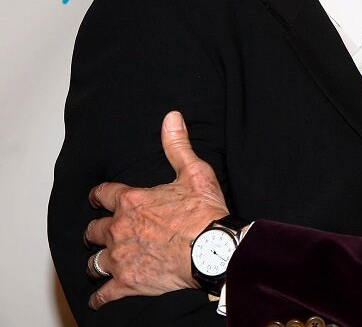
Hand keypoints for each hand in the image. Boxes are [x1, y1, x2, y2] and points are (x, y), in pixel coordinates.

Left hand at [84, 111, 227, 308]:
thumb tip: (171, 118)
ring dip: (96, 262)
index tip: (97, 198)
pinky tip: (99, 298)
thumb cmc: (204, 213)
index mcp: (132, 201)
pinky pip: (104, 293)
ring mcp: (121, 257)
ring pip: (94, 262)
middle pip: (93, 230)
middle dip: (94, 232)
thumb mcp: (195, 172)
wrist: (213, 250)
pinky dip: (100, 296)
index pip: (103, 194)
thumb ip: (177, 146)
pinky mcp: (128, 283)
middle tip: (98, 234)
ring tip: (99, 264)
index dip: (98, 195)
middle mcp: (119, 229)